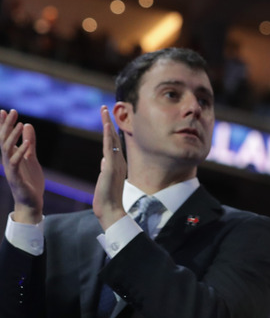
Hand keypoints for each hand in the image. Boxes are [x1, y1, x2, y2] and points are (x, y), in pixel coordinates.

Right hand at [0, 110, 43, 223]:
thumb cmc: (30, 181)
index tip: (5, 110)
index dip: (5, 124)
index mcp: (11, 156)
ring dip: (13, 136)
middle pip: (4, 140)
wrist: (31, 202)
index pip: (6, 137)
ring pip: (8, 150)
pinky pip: (16, 163)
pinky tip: (26, 145)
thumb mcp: (31, 158)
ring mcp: (11, 169)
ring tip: (20, 123)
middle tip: (12, 111)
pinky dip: (21, 153)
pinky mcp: (16, 178)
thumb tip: (27, 125)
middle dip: (7, 125)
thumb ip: (29, 143)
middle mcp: (8, 161)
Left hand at [92, 106, 127, 230]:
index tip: (106, 118)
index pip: (113, 143)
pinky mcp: (111, 166)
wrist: (110, 209)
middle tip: (104, 108)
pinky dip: (108, 135)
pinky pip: (110, 147)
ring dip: (107, 123)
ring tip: (103, 110)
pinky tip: (106, 125)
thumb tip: (104, 160)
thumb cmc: (107, 198)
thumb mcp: (105, 179)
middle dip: (108, 121)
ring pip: (112, 138)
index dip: (110, 129)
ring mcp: (116, 162)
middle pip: (113, 136)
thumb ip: (106, 168)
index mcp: (117, 163)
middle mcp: (119, 160)